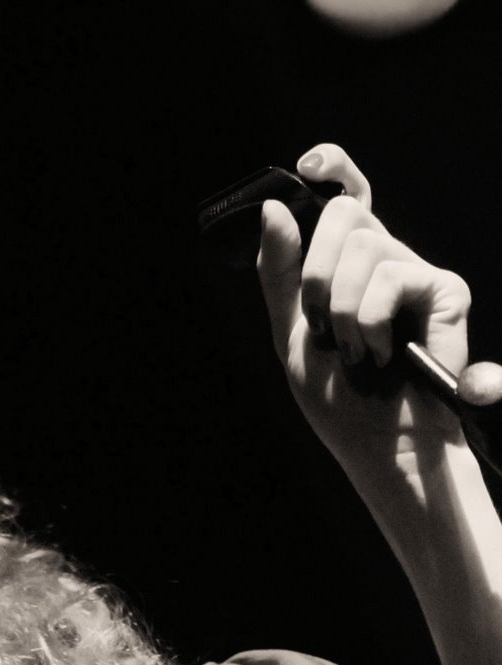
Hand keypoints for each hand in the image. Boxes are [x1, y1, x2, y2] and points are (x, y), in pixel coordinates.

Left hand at [257, 143, 470, 483]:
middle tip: (324, 329)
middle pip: (343, 213)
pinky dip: (369, 322)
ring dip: (340, 312)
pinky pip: (389, 278)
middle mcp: (386, 259)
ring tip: (355, 354)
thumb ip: (279, 274)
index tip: (307, 168)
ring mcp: (416, 272)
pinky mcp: (445, 290)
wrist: (378, 444)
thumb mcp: (292, 336)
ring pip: (361, 246)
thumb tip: (272, 207)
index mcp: (348, 265)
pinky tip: (381, 355)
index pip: (347, 194)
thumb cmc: (340, 401)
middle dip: (315, 274)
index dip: (333, 166)